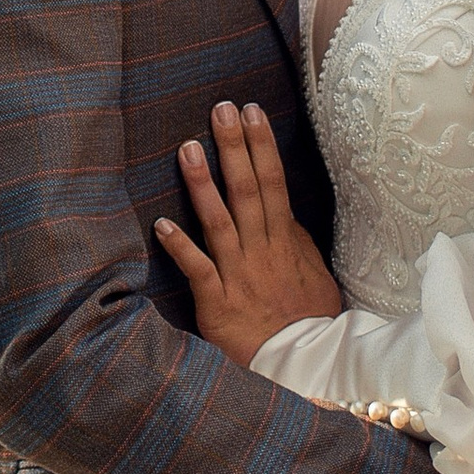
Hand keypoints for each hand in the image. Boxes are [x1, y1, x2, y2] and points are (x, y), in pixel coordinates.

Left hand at [156, 101, 345, 365]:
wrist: (304, 363)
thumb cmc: (308, 317)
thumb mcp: (314, 271)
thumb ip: (296, 238)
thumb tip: (283, 209)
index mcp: (284, 240)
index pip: (274, 182)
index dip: (262, 146)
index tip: (252, 111)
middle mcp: (261, 250)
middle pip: (248, 190)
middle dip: (234, 147)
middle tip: (221, 109)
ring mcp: (239, 273)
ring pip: (220, 221)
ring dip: (204, 184)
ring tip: (188, 148)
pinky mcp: (217, 301)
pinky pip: (197, 270)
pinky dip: (180, 247)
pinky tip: (160, 224)